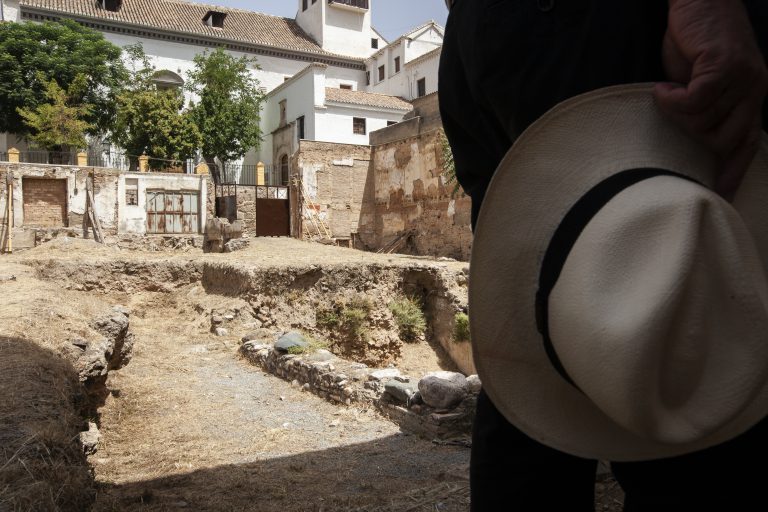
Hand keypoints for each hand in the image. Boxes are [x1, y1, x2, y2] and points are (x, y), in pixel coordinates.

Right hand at [654, 0, 767, 199]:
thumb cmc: (695, 41)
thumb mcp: (703, 81)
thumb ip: (706, 107)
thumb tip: (692, 138)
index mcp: (752, 97)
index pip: (748, 144)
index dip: (734, 172)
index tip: (720, 197)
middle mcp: (755, 90)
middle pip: (722, 141)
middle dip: (691, 136)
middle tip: (672, 115)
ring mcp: (743, 78)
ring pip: (703, 123)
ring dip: (676, 113)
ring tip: (665, 93)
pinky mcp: (724, 66)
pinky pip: (694, 102)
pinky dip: (672, 100)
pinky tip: (661, 89)